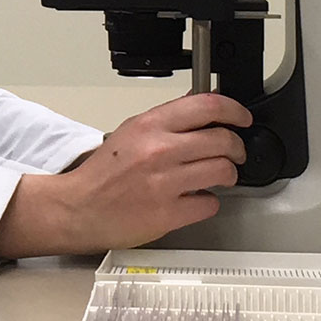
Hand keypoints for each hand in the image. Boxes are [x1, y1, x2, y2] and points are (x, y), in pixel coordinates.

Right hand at [0, 93, 250, 258]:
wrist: (79, 208)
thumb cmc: (104, 173)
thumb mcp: (132, 131)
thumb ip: (167, 120)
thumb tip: (201, 107)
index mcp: (150, 125)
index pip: (207, 106)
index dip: (234, 110)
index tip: (242, 118)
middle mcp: (159, 150)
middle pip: (223, 140)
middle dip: (237, 148)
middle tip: (235, 153)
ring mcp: (165, 183)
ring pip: (223, 172)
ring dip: (228, 175)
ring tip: (218, 177)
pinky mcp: (168, 214)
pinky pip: (209, 204)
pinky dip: (208, 202)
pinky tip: (196, 199)